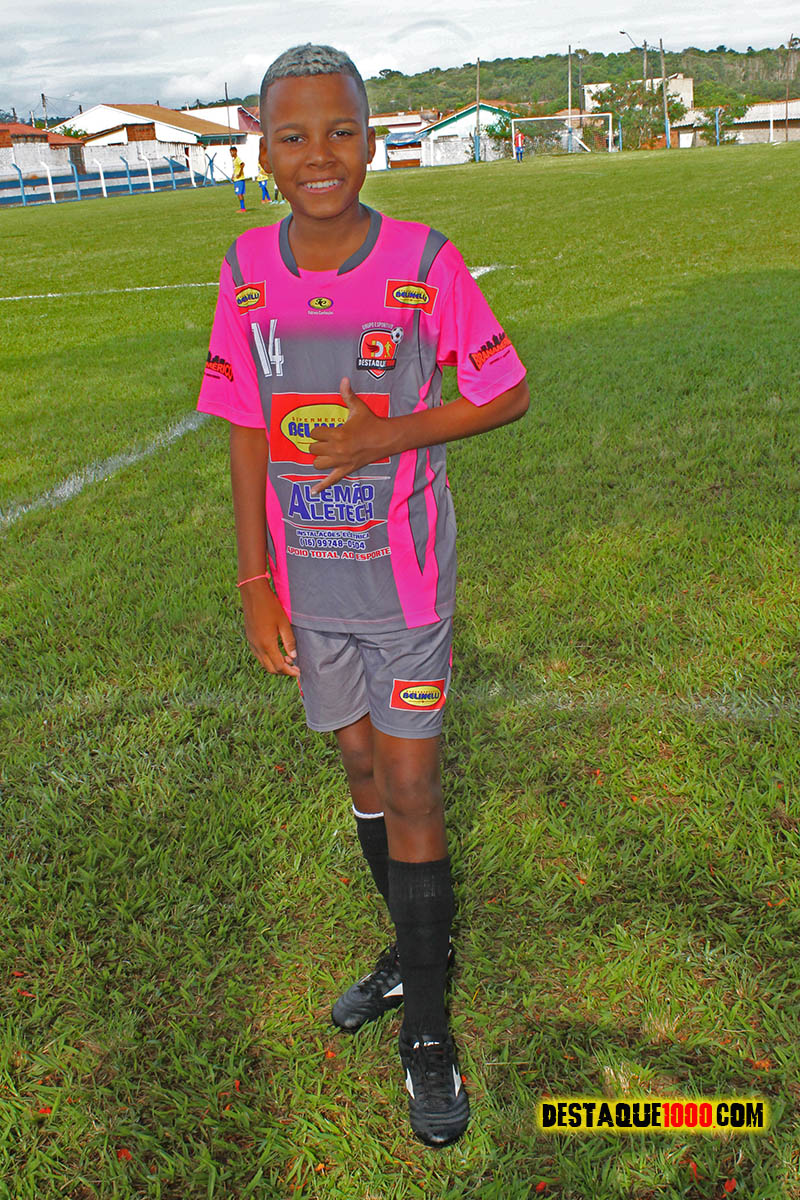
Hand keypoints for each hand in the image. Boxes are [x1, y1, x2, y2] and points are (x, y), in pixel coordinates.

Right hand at [239, 580, 299, 676]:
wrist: (253, 593)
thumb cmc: (270, 606)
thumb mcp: (284, 623)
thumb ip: (289, 641)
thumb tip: (293, 657)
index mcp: (266, 644)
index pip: (279, 666)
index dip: (289, 672)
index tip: (298, 672)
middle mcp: (257, 646)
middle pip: (270, 668)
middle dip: (283, 671)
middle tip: (294, 668)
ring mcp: (252, 642)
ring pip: (263, 663)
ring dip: (275, 665)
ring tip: (288, 660)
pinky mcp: (250, 638)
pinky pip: (258, 655)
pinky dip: (268, 658)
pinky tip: (277, 652)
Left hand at [309, 377, 388, 493]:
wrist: (386, 439)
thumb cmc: (371, 423)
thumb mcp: (359, 408)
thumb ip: (348, 395)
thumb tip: (343, 379)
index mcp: (338, 434)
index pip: (315, 433)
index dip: (316, 431)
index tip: (322, 430)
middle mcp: (337, 450)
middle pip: (313, 450)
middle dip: (316, 445)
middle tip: (323, 441)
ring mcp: (341, 462)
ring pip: (317, 464)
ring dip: (318, 459)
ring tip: (324, 454)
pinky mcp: (346, 470)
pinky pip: (331, 480)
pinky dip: (321, 486)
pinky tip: (313, 491)